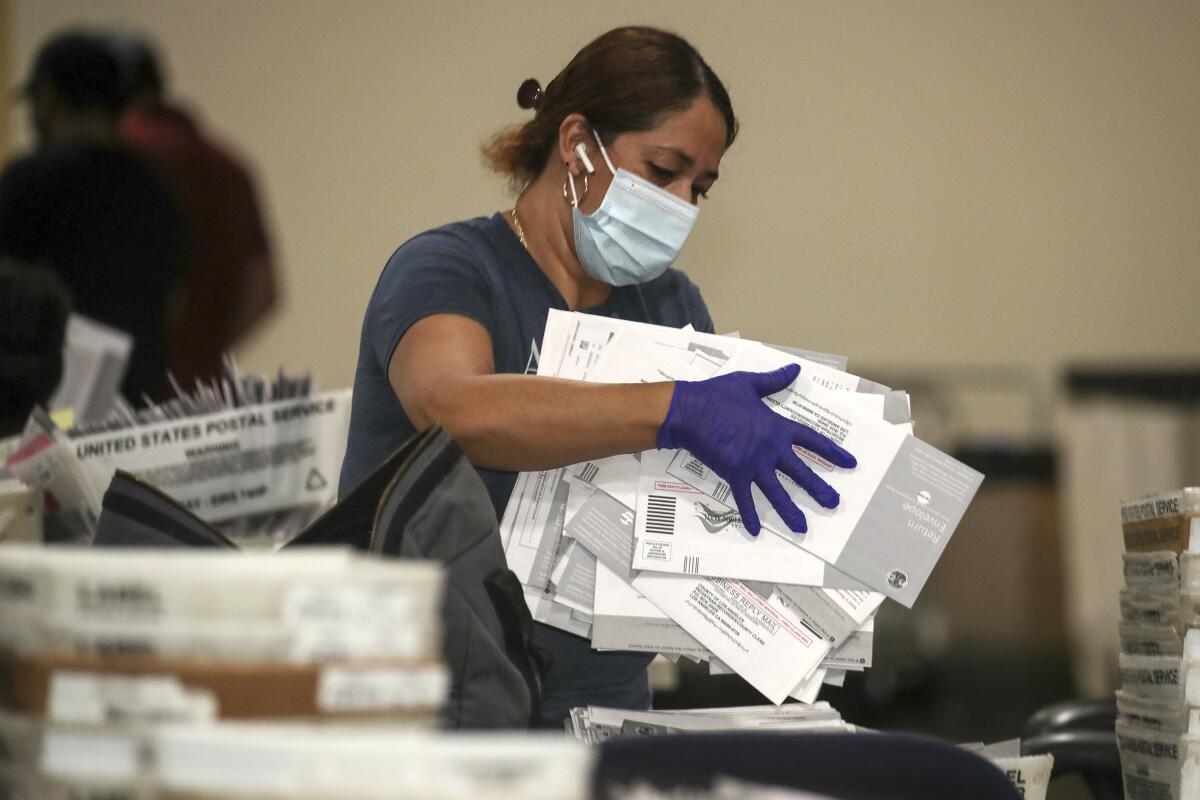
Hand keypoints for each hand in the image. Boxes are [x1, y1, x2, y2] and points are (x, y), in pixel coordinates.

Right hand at [655, 363, 856, 534]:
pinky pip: (744, 499)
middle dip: (818, 489)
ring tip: (802, 527)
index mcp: (777, 427)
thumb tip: (795, 369)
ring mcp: (753, 464)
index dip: (832, 452)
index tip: (849, 462)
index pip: (812, 441)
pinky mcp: (733, 474)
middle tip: (833, 503)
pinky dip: (750, 516)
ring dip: (790, 511)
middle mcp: (770, 449)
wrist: (690, 411)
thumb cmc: (717, 395)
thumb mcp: (749, 384)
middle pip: (801, 473)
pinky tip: (756, 531)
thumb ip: (774, 380)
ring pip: (777, 493)